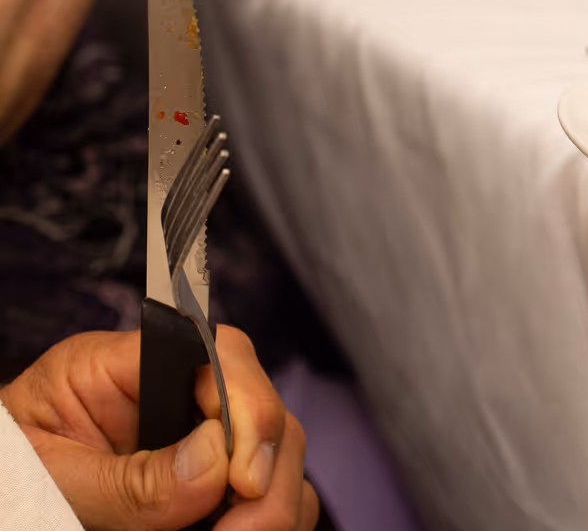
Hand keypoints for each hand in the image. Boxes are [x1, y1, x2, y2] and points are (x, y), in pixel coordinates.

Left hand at [0, 327, 317, 530]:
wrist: (3, 506)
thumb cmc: (5, 485)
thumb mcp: (47, 482)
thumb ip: (126, 479)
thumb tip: (216, 460)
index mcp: (121, 369)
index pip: (214, 353)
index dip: (247, 406)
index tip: (244, 478)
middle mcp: (171, 395)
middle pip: (260, 406)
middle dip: (265, 470)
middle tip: (245, 530)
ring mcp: (197, 439)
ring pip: (281, 450)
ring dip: (274, 501)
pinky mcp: (211, 483)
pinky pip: (272, 490)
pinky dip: (272, 516)